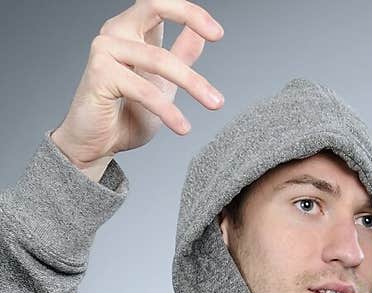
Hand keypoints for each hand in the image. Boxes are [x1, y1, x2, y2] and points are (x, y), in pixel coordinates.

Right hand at [50, 2, 224, 178]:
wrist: (97, 144)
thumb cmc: (125, 114)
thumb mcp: (163, 83)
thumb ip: (179, 56)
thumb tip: (201, 34)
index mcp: (130, 30)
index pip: (160, 4)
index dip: (189, 11)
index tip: (217, 32)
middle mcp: (115, 32)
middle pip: (154, 7)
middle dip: (189, 15)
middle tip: (218, 35)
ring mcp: (105, 50)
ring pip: (159, 59)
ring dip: (192, 83)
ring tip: (214, 103)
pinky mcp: (100, 74)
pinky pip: (144, 91)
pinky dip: (168, 111)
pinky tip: (183, 127)